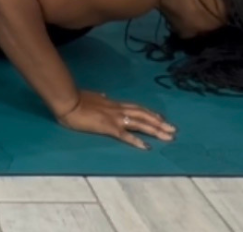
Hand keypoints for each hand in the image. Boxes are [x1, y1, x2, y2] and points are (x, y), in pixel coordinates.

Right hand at [55, 92, 175, 148]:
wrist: (69, 102)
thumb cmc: (77, 100)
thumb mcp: (92, 96)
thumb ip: (100, 98)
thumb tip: (105, 96)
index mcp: (114, 104)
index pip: (137, 108)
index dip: (150, 114)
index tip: (161, 119)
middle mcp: (118, 110)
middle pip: (143, 116)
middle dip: (159, 123)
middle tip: (173, 130)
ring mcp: (114, 118)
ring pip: (140, 124)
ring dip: (155, 130)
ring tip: (168, 137)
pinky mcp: (108, 127)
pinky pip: (125, 135)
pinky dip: (136, 140)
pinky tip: (146, 147)